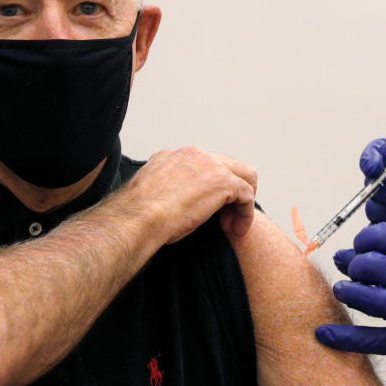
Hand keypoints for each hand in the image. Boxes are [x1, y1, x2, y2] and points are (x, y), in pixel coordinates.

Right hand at [122, 147, 256, 242]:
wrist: (138, 218)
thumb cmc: (138, 216)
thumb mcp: (149, 195)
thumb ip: (163, 191)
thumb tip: (167, 203)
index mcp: (173, 157)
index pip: (204, 166)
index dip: (209, 189)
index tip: (204, 210)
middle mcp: (193, 155)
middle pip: (228, 166)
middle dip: (231, 190)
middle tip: (223, 217)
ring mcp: (211, 165)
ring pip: (244, 176)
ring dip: (241, 203)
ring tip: (232, 226)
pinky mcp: (224, 182)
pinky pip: (247, 195)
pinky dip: (245, 214)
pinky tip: (236, 231)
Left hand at [315, 223, 385, 385]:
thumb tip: (343, 254)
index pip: (377, 235)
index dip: (361, 242)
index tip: (360, 251)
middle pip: (364, 264)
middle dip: (353, 268)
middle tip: (354, 276)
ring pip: (360, 294)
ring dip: (346, 292)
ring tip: (345, 292)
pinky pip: (364, 337)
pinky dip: (340, 336)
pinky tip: (323, 333)